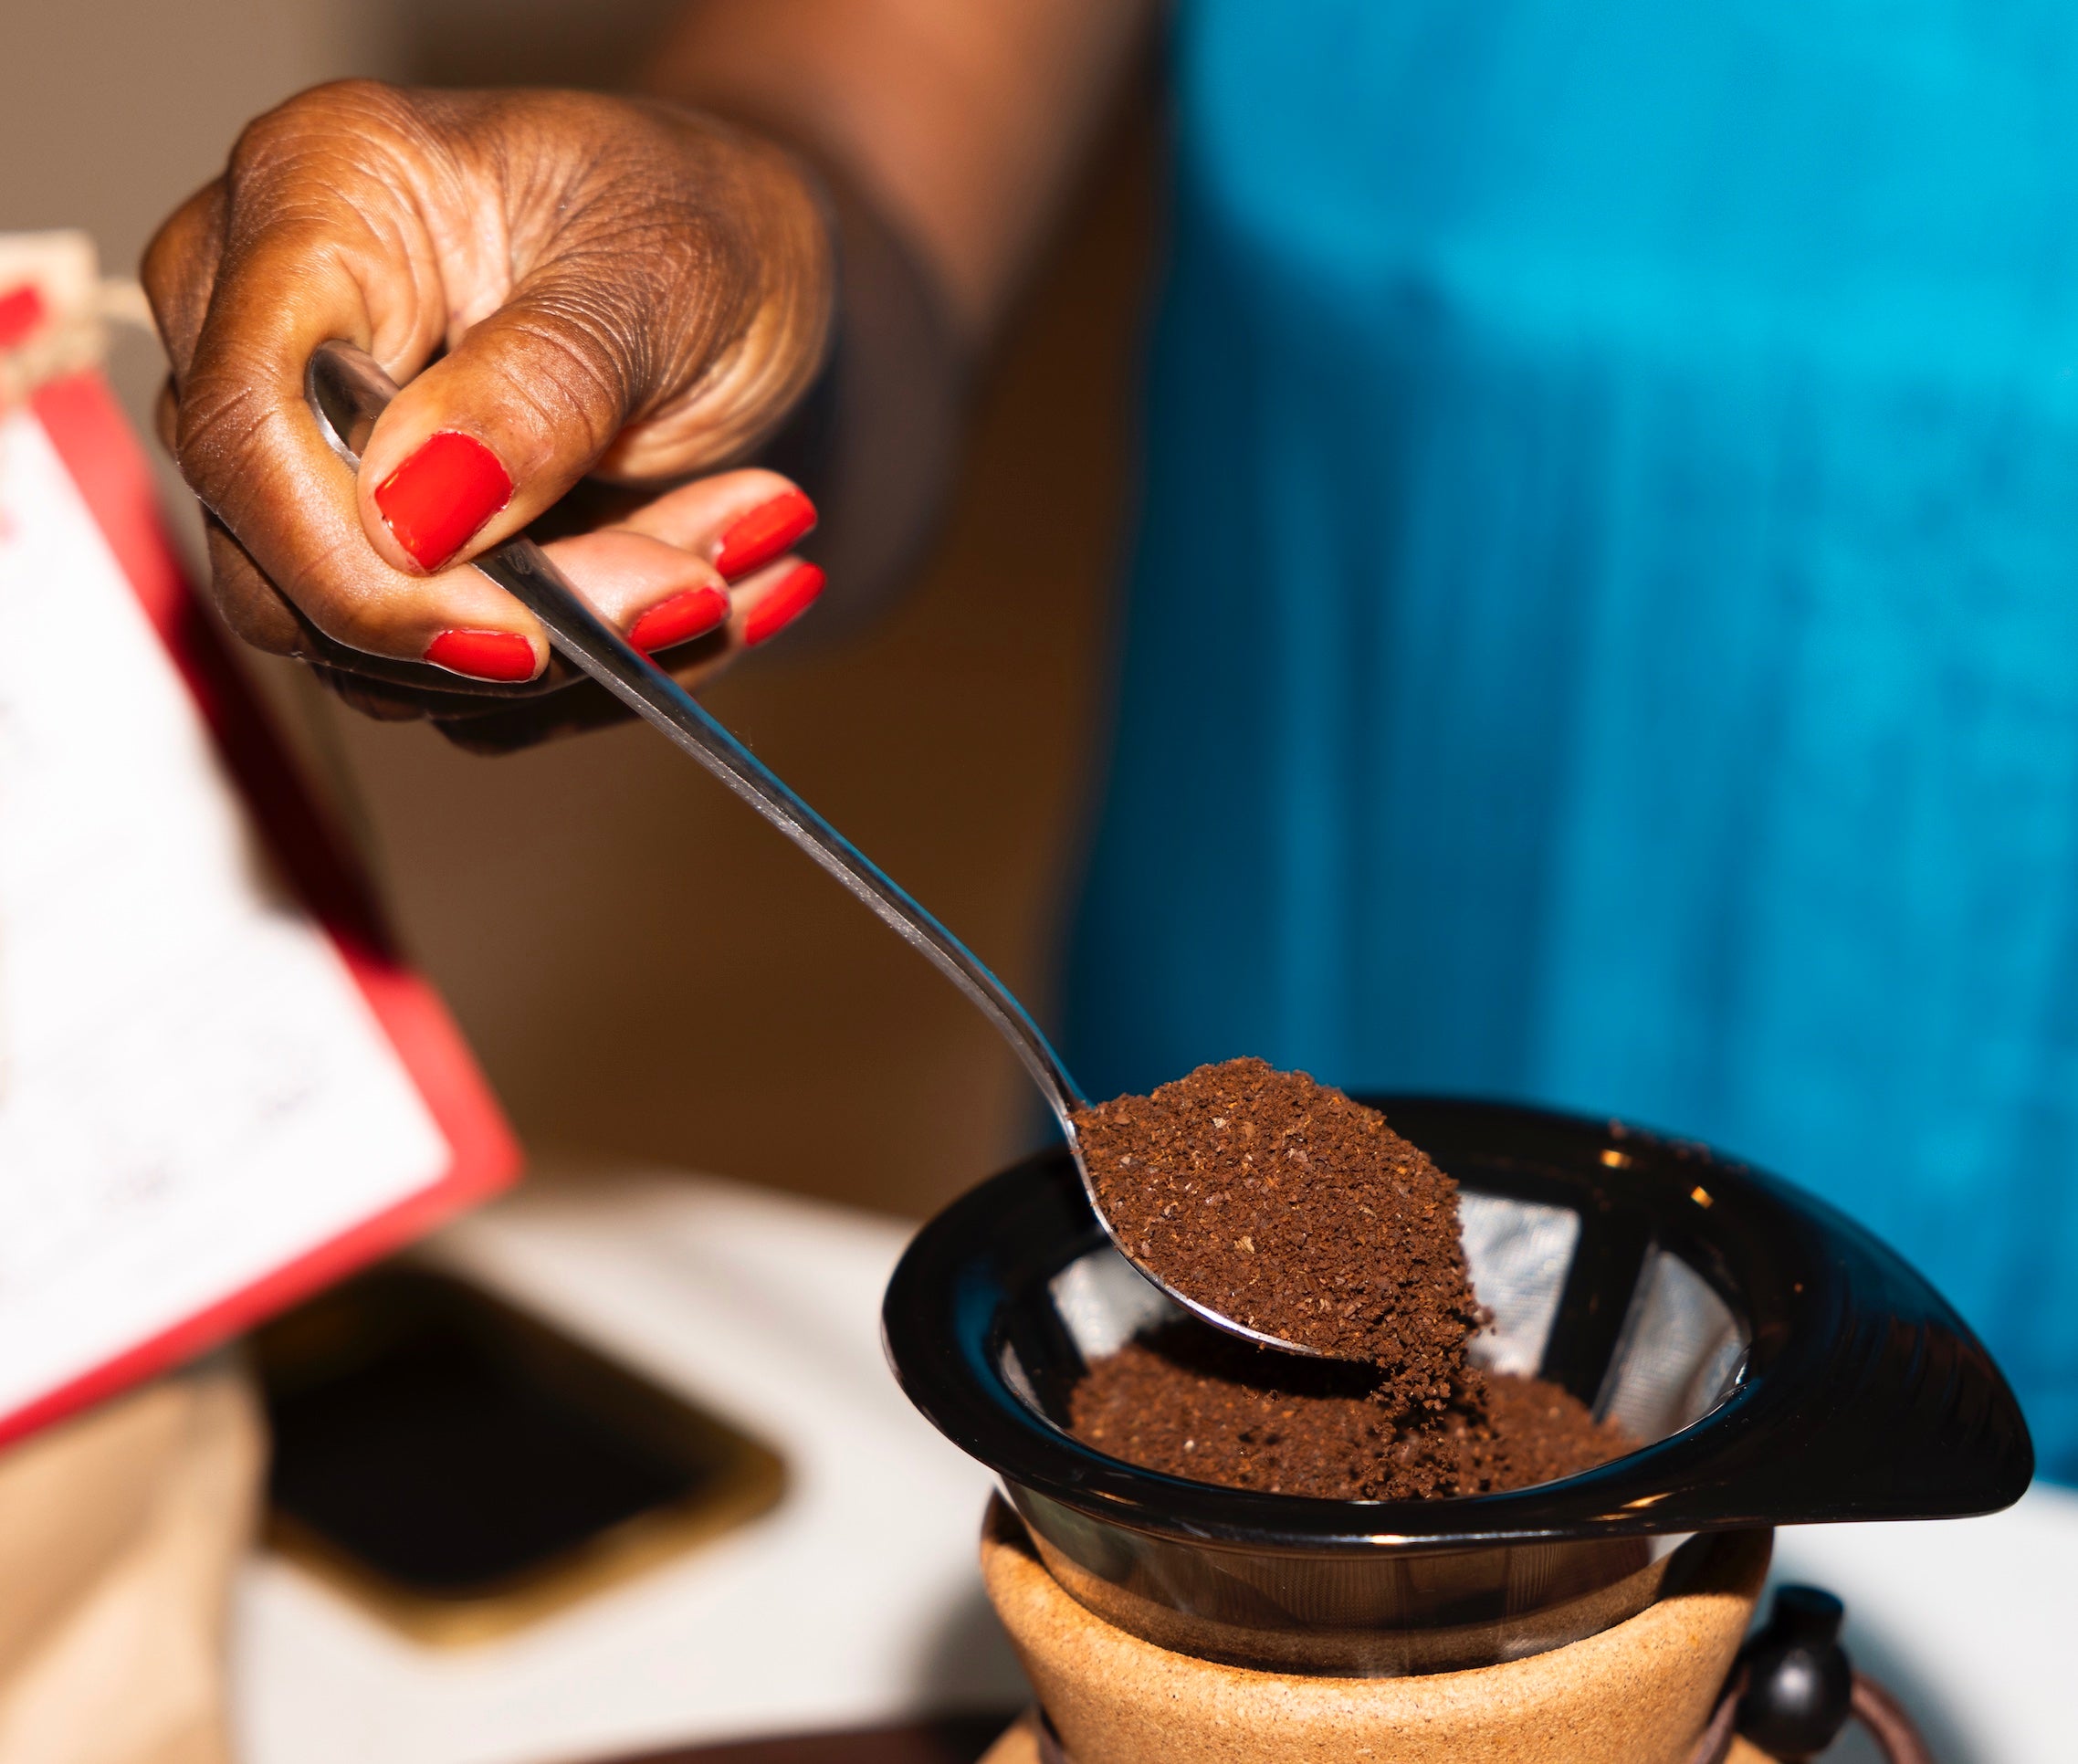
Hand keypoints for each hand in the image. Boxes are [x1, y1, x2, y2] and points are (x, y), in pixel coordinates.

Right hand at [143, 79, 834, 743]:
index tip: (525, 635)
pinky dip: (596, 662)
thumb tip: (405, 516)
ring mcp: (312, 461)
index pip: (245, 428)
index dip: (362, 568)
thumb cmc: (707, 217)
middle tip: (699, 584)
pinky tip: (702, 582)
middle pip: (295, 569)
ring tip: (725, 559)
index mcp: (311, 203)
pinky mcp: (383, 560)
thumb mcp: (667, 271)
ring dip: (580, 643)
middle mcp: (271, 336)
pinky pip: (458, 680)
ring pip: (383, 653)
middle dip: (515, 617)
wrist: (756, 272)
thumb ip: (544, 384)